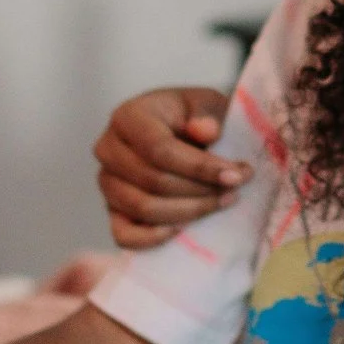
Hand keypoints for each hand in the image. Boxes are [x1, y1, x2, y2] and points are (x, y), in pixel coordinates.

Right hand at [93, 86, 247, 246]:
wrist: (180, 131)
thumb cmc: (194, 117)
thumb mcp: (207, 104)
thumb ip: (208, 114)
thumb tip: (206, 131)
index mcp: (128, 117)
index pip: (160, 149)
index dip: (200, 167)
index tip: (236, 176)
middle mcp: (108, 149)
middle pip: (154, 181)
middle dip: (201, 191)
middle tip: (234, 190)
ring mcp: (106, 182)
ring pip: (143, 208)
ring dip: (188, 212)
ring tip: (221, 202)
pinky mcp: (111, 210)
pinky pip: (123, 235)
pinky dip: (153, 239)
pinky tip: (184, 230)